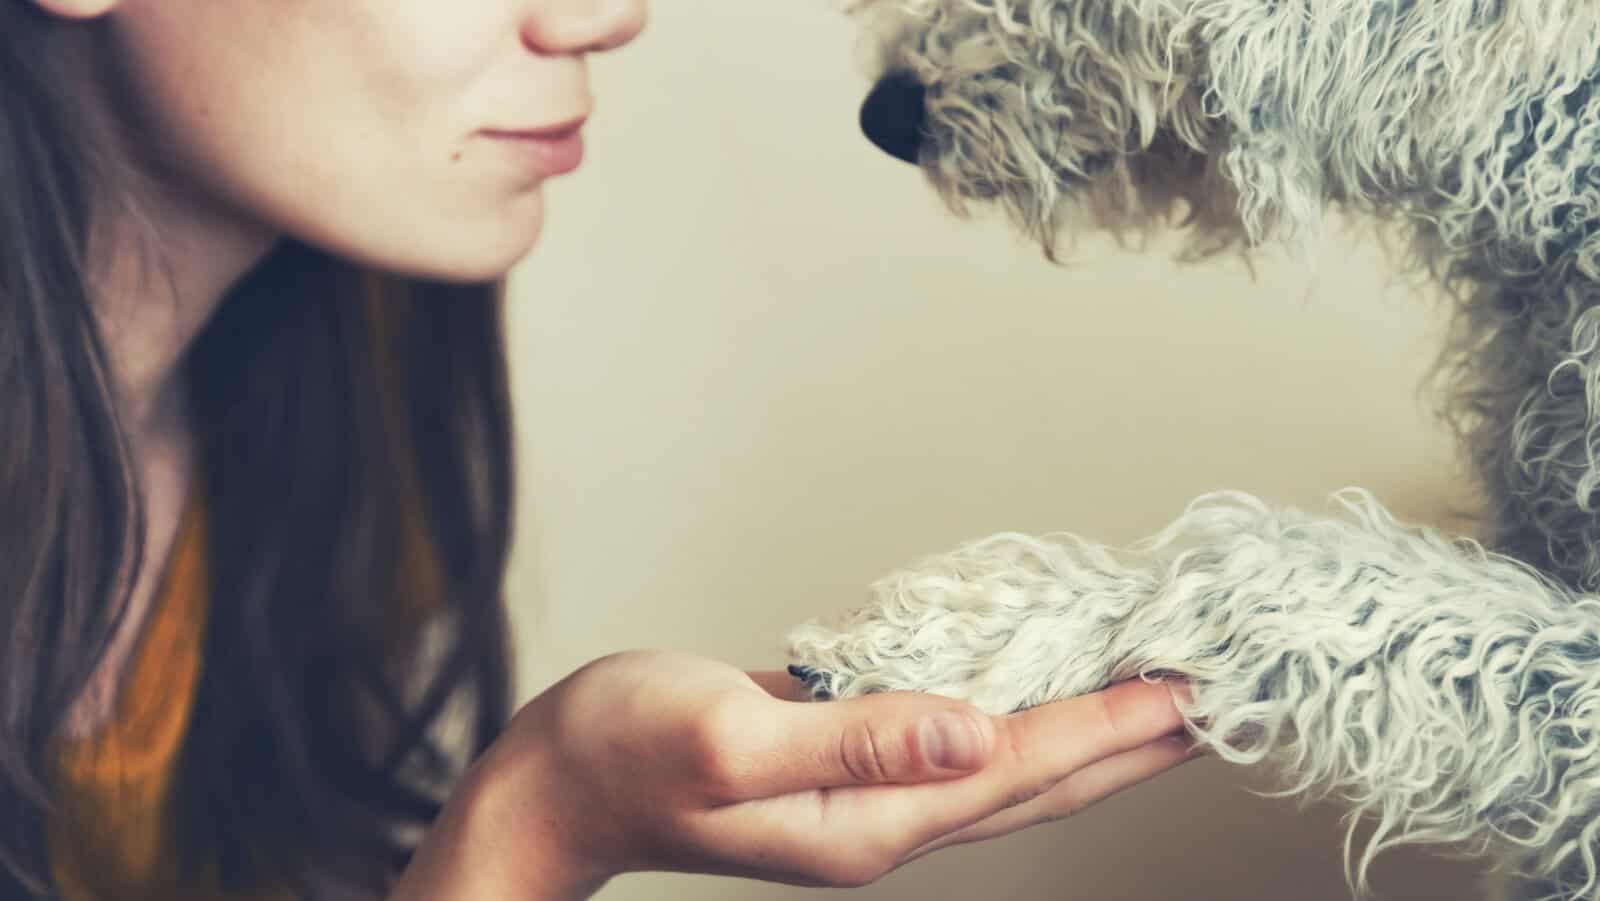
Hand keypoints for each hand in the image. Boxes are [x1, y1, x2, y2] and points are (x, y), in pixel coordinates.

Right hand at [470, 649, 1195, 896]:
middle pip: (1039, 781)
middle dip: (1130, 743)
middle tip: (1216, 701)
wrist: (557, 784)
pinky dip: (1015, 706)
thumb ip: (851, 743)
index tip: (1192, 694)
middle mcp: (886, 820)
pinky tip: (1033, 681)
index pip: (1021, 769)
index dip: (1110, 728)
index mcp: (872, 823)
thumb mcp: (729, 741)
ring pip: (1006, 760)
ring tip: (1151, 694)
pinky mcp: (845, 758)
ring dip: (1084, 729)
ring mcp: (866, 794)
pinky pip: (956, 734)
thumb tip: (968, 732)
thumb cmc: (623, 757)